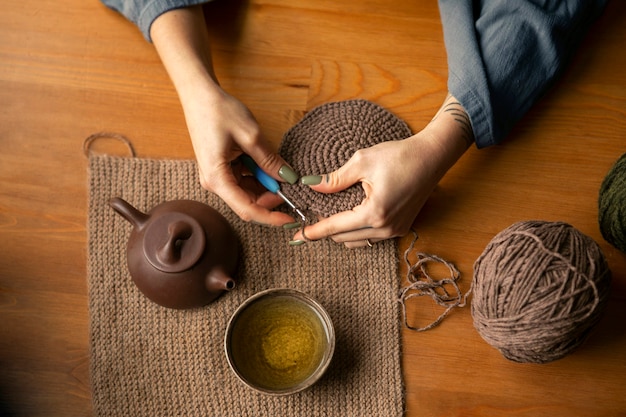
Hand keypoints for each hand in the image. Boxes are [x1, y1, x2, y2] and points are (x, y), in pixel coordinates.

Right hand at [184, 86, 297, 225]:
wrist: (199, 95)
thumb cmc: (218, 111)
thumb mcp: (251, 136)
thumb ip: (270, 161)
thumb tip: (289, 178)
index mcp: (217, 179)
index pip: (248, 210)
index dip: (271, 217)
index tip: (291, 219)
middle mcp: (214, 182)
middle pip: (248, 203)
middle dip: (271, 198)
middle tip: (290, 184)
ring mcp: (217, 176)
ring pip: (248, 192)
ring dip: (266, 185)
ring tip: (279, 168)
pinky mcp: (221, 169)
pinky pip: (243, 180)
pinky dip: (258, 176)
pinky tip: (267, 164)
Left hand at [291, 94, 472, 247]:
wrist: (432, 157)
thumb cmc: (400, 156)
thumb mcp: (363, 162)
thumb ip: (335, 178)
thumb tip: (312, 185)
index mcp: (374, 213)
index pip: (336, 227)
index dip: (314, 232)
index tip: (297, 236)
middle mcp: (386, 228)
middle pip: (344, 238)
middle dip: (326, 231)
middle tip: (312, 218)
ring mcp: (395, 231)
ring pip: (358, 241)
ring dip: (342, 233)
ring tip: (329, 217)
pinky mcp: (401, 228)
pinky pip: (371, 237)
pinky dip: (357, 231)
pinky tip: (350, 217)